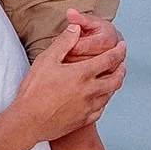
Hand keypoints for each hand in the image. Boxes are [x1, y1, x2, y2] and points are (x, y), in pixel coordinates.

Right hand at [15, 17, 124, 141]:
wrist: (28, 121)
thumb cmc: (34, 90)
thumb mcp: (46, 60)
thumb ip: (64, 42)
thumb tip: (76, 27)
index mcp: (82, 74)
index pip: (109, 59)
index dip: (118, 51)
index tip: (122, 46)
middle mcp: (90, 91)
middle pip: (116, 79)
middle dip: (121, 68)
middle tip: (122, 63)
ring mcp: (88, 107)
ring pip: (110, 94)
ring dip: (114, 83)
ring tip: (113, 77)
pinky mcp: (83, 120)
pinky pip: (100, 109)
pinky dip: (104, 100)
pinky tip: (100, 98)